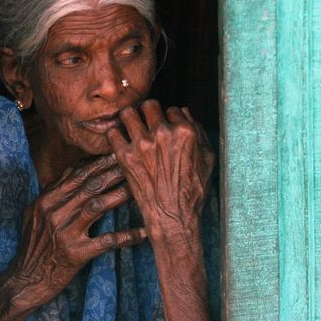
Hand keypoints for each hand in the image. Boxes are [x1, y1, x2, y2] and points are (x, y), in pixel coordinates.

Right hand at [8, 154, 146, 309]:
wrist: (26, 281)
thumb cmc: (34, 248)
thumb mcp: (34, 215)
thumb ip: (52, 192)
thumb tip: (72, 170)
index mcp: (45, 202)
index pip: (76, 176)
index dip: (98, 164)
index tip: (116, 155)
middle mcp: (54, 213)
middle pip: (89, 186)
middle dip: (114, 173)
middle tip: (135, 164)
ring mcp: (65, 233)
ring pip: (98, 206)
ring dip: (120, 195)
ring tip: (139, 189)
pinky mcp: (76, 254)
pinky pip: (107, 241)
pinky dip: (127, 236)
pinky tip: (143, 232)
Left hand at [105, 100, 215, 243]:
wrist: (173, 215)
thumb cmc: (193, 190)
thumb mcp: (208, 159)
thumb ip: (198, 132)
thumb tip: (184, 112)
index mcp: (185, 132)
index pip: (173, 109)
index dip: (169, 118)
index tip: (165, 127)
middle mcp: (163, 133)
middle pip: (149, 105)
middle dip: (148, 112)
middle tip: (145, 122)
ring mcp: (142, 144)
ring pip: (128, 113)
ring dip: (129, 118)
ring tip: (130, 127)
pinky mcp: (125, 157)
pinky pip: (112, 133)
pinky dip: (114, 135)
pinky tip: (120, 141)